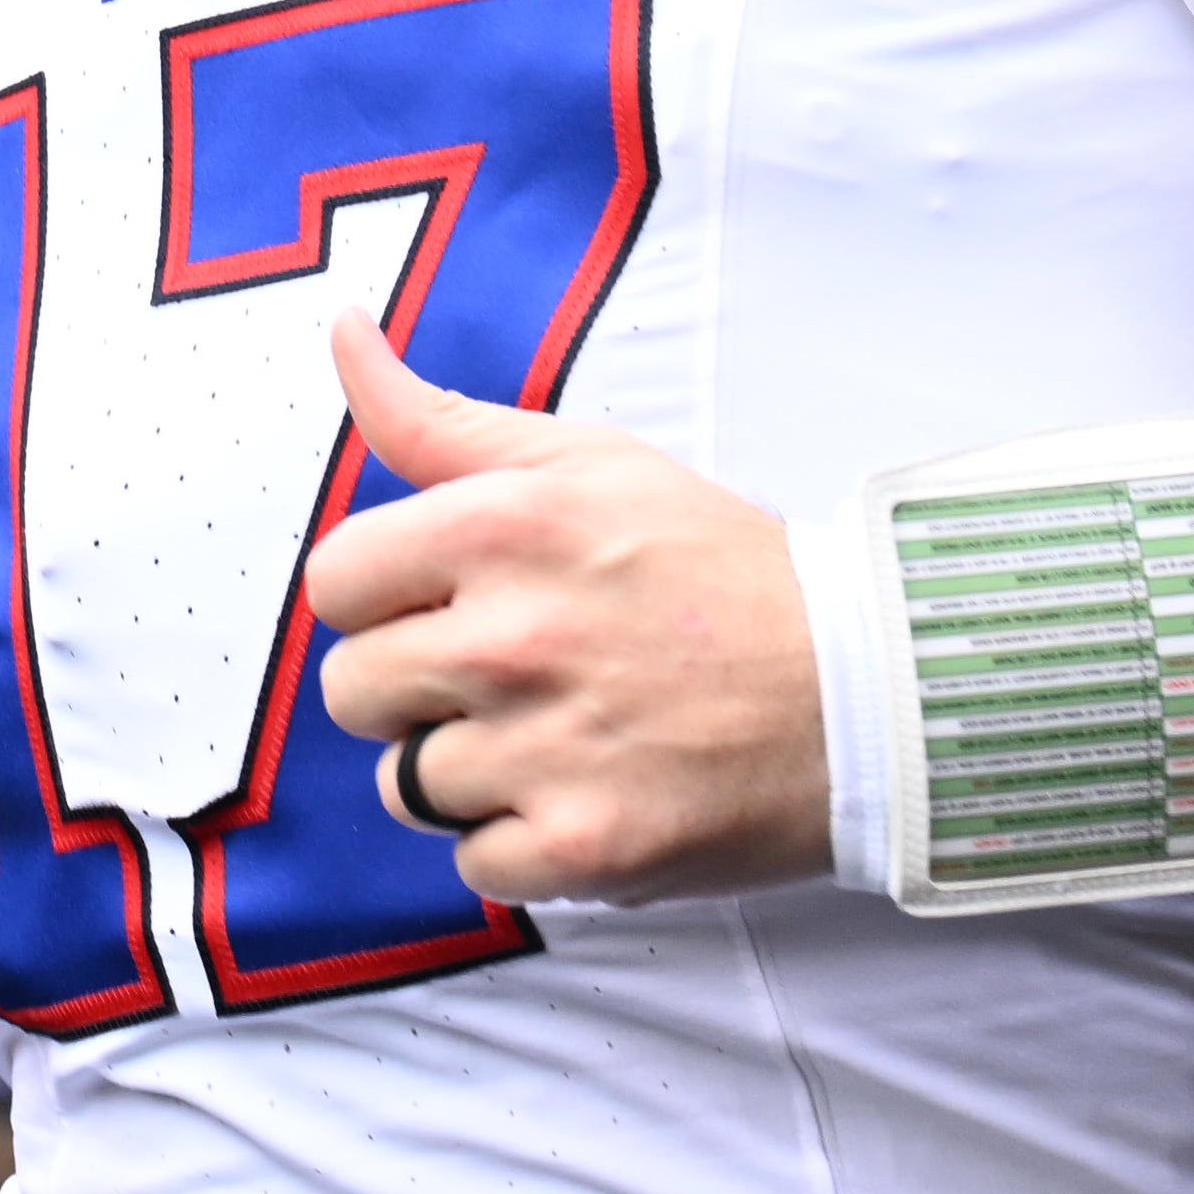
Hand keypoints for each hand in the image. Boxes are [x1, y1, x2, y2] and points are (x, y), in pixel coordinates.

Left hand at [298, 313, 830, 905]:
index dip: (383, 597)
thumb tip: (345, 332)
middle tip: (512, 672)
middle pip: (351, 689)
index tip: (445, 603)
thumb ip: (441, 420)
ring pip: (406, 784)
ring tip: (562, 733)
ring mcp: (543, 751)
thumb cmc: (717, 568)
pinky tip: (592, 790)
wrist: (860, 687)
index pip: (334, 581)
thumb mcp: (586, 462)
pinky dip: (525, 842)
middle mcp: (511, 639)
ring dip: (470, 770)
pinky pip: (473, 861)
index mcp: (502, 527)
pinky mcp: (579, 848)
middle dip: (413, 686)